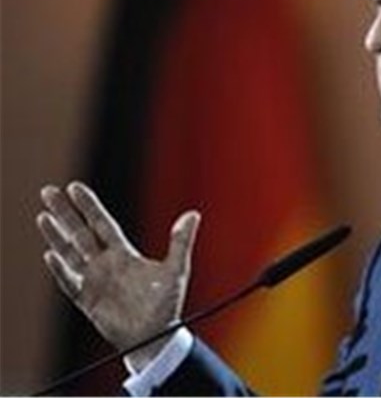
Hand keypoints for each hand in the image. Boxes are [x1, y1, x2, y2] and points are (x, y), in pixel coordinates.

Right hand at [36, 181, 199, 369]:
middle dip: (65, 213)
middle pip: (80, 232)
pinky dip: (61, 270)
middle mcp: (105, 263)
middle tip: (48, 191)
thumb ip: (181, 242)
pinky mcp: (87, 300)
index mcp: (123, 253)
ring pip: (70, 253)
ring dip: (56, 235)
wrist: (155, 337)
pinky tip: (51, 255)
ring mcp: (94, 280)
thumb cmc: (166, 304)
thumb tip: (193, 214)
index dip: (89, 206)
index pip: (102, 223)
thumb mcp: (176, 270)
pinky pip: (70, 282)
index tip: (74, 187)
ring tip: (43, 216)